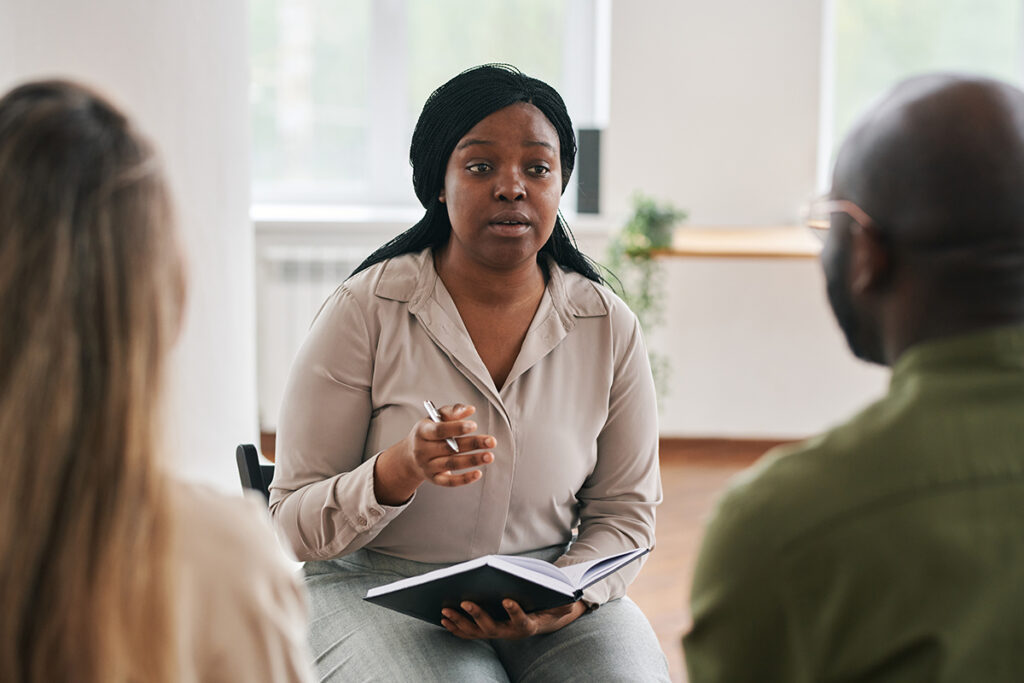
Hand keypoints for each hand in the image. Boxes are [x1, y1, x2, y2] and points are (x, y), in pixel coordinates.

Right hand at [374, 404, 495, 504]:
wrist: (410, 456)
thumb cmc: (428, 432)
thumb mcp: (435, 418)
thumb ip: (452, 411)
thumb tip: (470, 409)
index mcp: (422, 432)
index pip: (439, 431)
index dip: (457, 428)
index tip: (474, 425)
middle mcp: (423, 450)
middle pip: (449, 448)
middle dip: (472, 444)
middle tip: (491, 441)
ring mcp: (428, 466)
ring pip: (451, 464)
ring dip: (472, 460)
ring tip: (489, 456)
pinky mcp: (434, 479)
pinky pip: (449, 482)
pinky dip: (464, 479)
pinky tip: (478, 473)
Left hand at [440, 600, 586, 639]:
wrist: (542, 621)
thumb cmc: (549, 608)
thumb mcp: (560, 605)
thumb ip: (564, 603)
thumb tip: (571, 598)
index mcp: (528, 626)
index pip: (521, 620)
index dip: (514, 612)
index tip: (507, 599)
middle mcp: (510, 633)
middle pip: (491, 628)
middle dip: (477, 616)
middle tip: (464, 602)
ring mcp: (497, 634)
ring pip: (476, 632)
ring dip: (460, 622)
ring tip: (445, 610)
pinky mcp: (487, 631)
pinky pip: (469, 633)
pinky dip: (456, 627)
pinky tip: (444, 619)